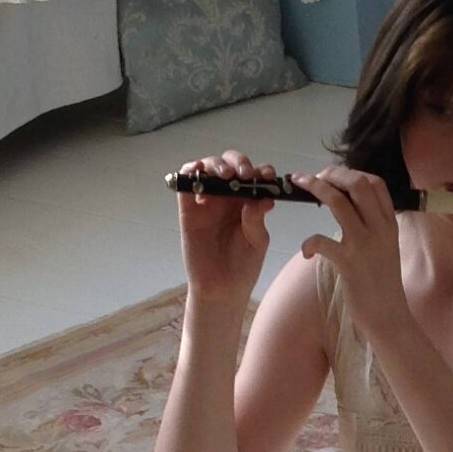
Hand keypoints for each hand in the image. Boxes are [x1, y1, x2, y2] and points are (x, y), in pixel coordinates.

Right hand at [176, 151, 275, 305]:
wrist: (222, 289)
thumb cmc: (243, 265)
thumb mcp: (257, 242)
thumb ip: (257, 220)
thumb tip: (262, 199)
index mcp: (248, 200)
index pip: (254, 176)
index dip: (260, 171)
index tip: (267, 176)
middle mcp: (228, 196)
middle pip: (230, 165)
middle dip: (237, 163)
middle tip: (243, 175)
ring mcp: (207, 201)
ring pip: (207, 168)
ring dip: (215, 164)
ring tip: (224, 176)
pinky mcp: (188, 209)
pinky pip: (185, 185)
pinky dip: (189, 173)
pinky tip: (198, 177)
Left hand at [295, 165, 411, 344]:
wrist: (389, 316)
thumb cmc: (383, 283)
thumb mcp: (385, 247)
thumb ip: (373, 225)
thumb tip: (352, 205)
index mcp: (389, 223)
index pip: (376, 183)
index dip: (352, 173)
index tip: (334, 177)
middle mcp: (380, 228)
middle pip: (357, 184)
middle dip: (332, 174)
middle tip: (313, 178)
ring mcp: (364, 245)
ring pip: (338, 202)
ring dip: (315, 188)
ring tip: (299, 185)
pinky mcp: (348, 263)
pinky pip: (321, 241)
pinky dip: (308, 242)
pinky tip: (306, 252)